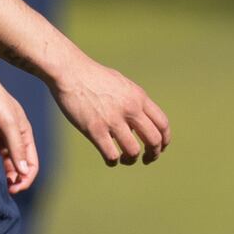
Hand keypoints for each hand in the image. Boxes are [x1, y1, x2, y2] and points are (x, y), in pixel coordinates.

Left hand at [0, 64, 37, 193]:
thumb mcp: (7, 123)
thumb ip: (16, 147)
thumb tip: (24, 172)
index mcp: (25, 134)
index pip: (31, 164)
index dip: (26, 179)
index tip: (14, 190)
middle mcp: (15, 138)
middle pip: (20, 166)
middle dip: (15, 180)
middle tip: (3, 192)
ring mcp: (1, 137)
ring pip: (6, 163)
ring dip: (4, 175)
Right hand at [50, 56, 171, 165]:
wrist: (69, 71)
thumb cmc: (93, 77)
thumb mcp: (122, 85)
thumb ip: (134, 101)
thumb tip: (140, 121)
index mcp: (139, 97)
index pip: (163, 124)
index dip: (165, 140)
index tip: (160, 147)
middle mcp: (130, 109)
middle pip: (154, 140)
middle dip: (154, 154)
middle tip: (147, 159)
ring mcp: (112, 120)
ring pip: (133, 151)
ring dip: (132, 160)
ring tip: (126, 159)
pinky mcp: (94, 129)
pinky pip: (111, 155)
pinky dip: (113, 161)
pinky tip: (110, 159)